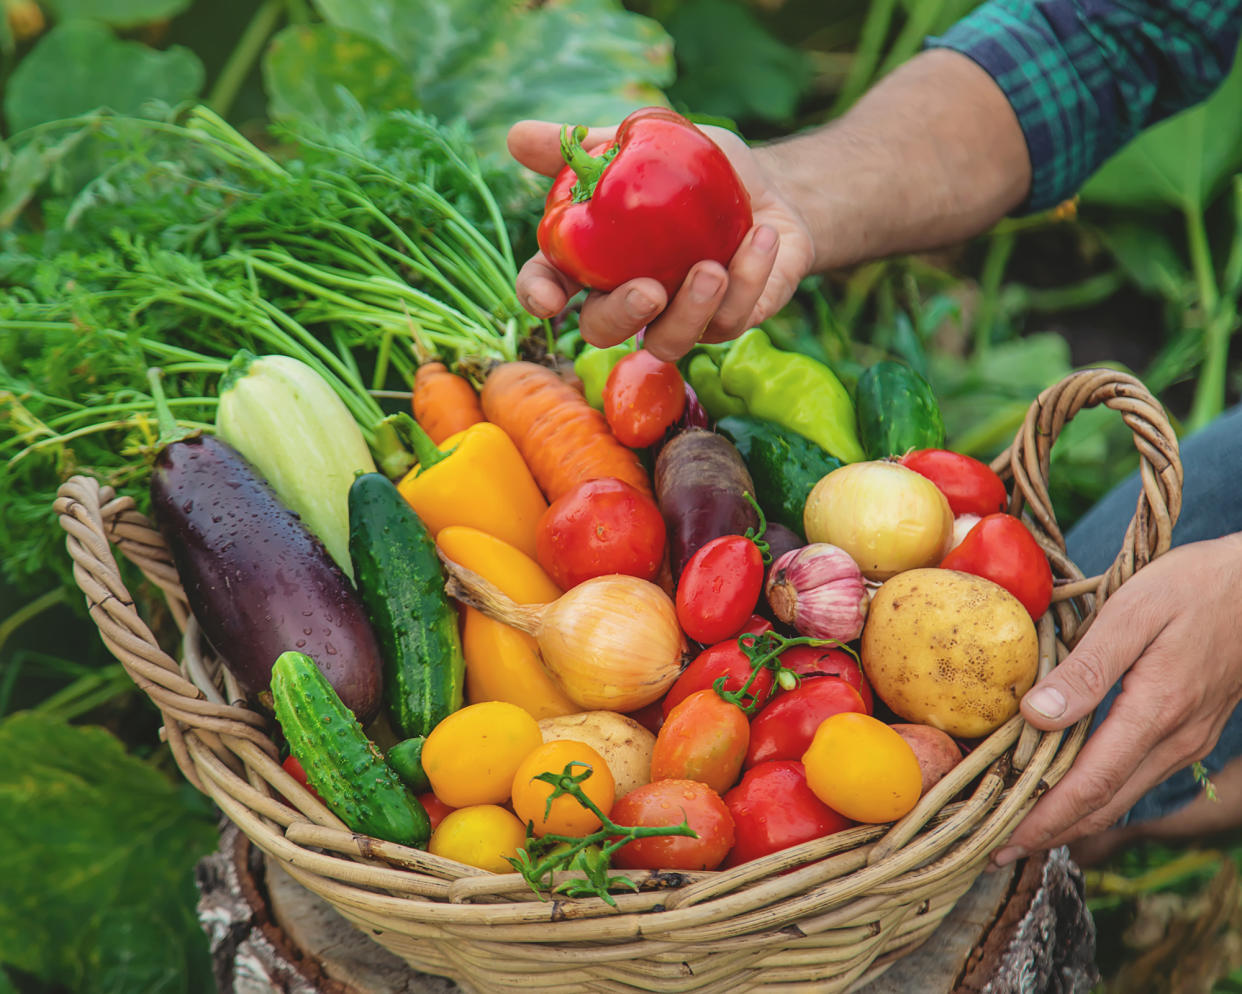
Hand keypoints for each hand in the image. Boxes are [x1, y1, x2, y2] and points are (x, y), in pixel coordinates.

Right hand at [506, 119, 814, 361]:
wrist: (765, 188)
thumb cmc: (691, 171)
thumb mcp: (642, 144)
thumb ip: (584, 146)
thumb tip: (514, 137)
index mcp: (593, 262)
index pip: (548, 285)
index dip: (540, 296)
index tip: (546, 299)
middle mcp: (630, 299)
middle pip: (603, 330)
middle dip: (622, 316)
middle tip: (648, 290)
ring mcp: (679, 318)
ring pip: (668, 343)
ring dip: (690, 312)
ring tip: (712, 269)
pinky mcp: (729, 320)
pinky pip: (732, 318)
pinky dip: (748, 279)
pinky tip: (761, 238)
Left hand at [993, 534, 1241, 862]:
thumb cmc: (1193, 587)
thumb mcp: (1133, 612)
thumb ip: (1085, 668)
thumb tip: (1035, 717)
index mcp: (1155, 712)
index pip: (1090, 784)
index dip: (1045, 819)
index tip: (1004, 842)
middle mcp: (1174, 739)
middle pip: (1104, 804)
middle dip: (1050, 834)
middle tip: (997, 853)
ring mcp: (1185, 739)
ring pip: (1121, 795)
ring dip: (1072, 819)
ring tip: (1022, 832)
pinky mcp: (1187, 731)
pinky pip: (1134, 776)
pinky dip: (1096, 795)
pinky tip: (1066, 794)